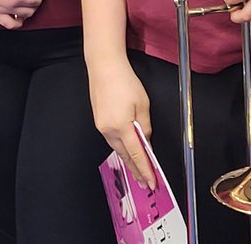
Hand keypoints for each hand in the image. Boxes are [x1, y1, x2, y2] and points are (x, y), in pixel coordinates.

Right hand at [89, 58, 154, 188]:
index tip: (151, 182)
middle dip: (136, 170)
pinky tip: (127, 150)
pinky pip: (112, 139)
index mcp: (121, 127)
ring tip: (138, 170)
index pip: (137, 154)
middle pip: (125, 155)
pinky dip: (121, 147)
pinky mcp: (99, 120)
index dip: (145, 170)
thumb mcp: (143, 104)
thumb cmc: (124, 81)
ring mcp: (101, 126)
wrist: (103, 66)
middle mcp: (108, 129)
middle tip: (145, 183)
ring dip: (128, 159)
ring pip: (117, 148)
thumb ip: (145, 127)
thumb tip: (146, 142)